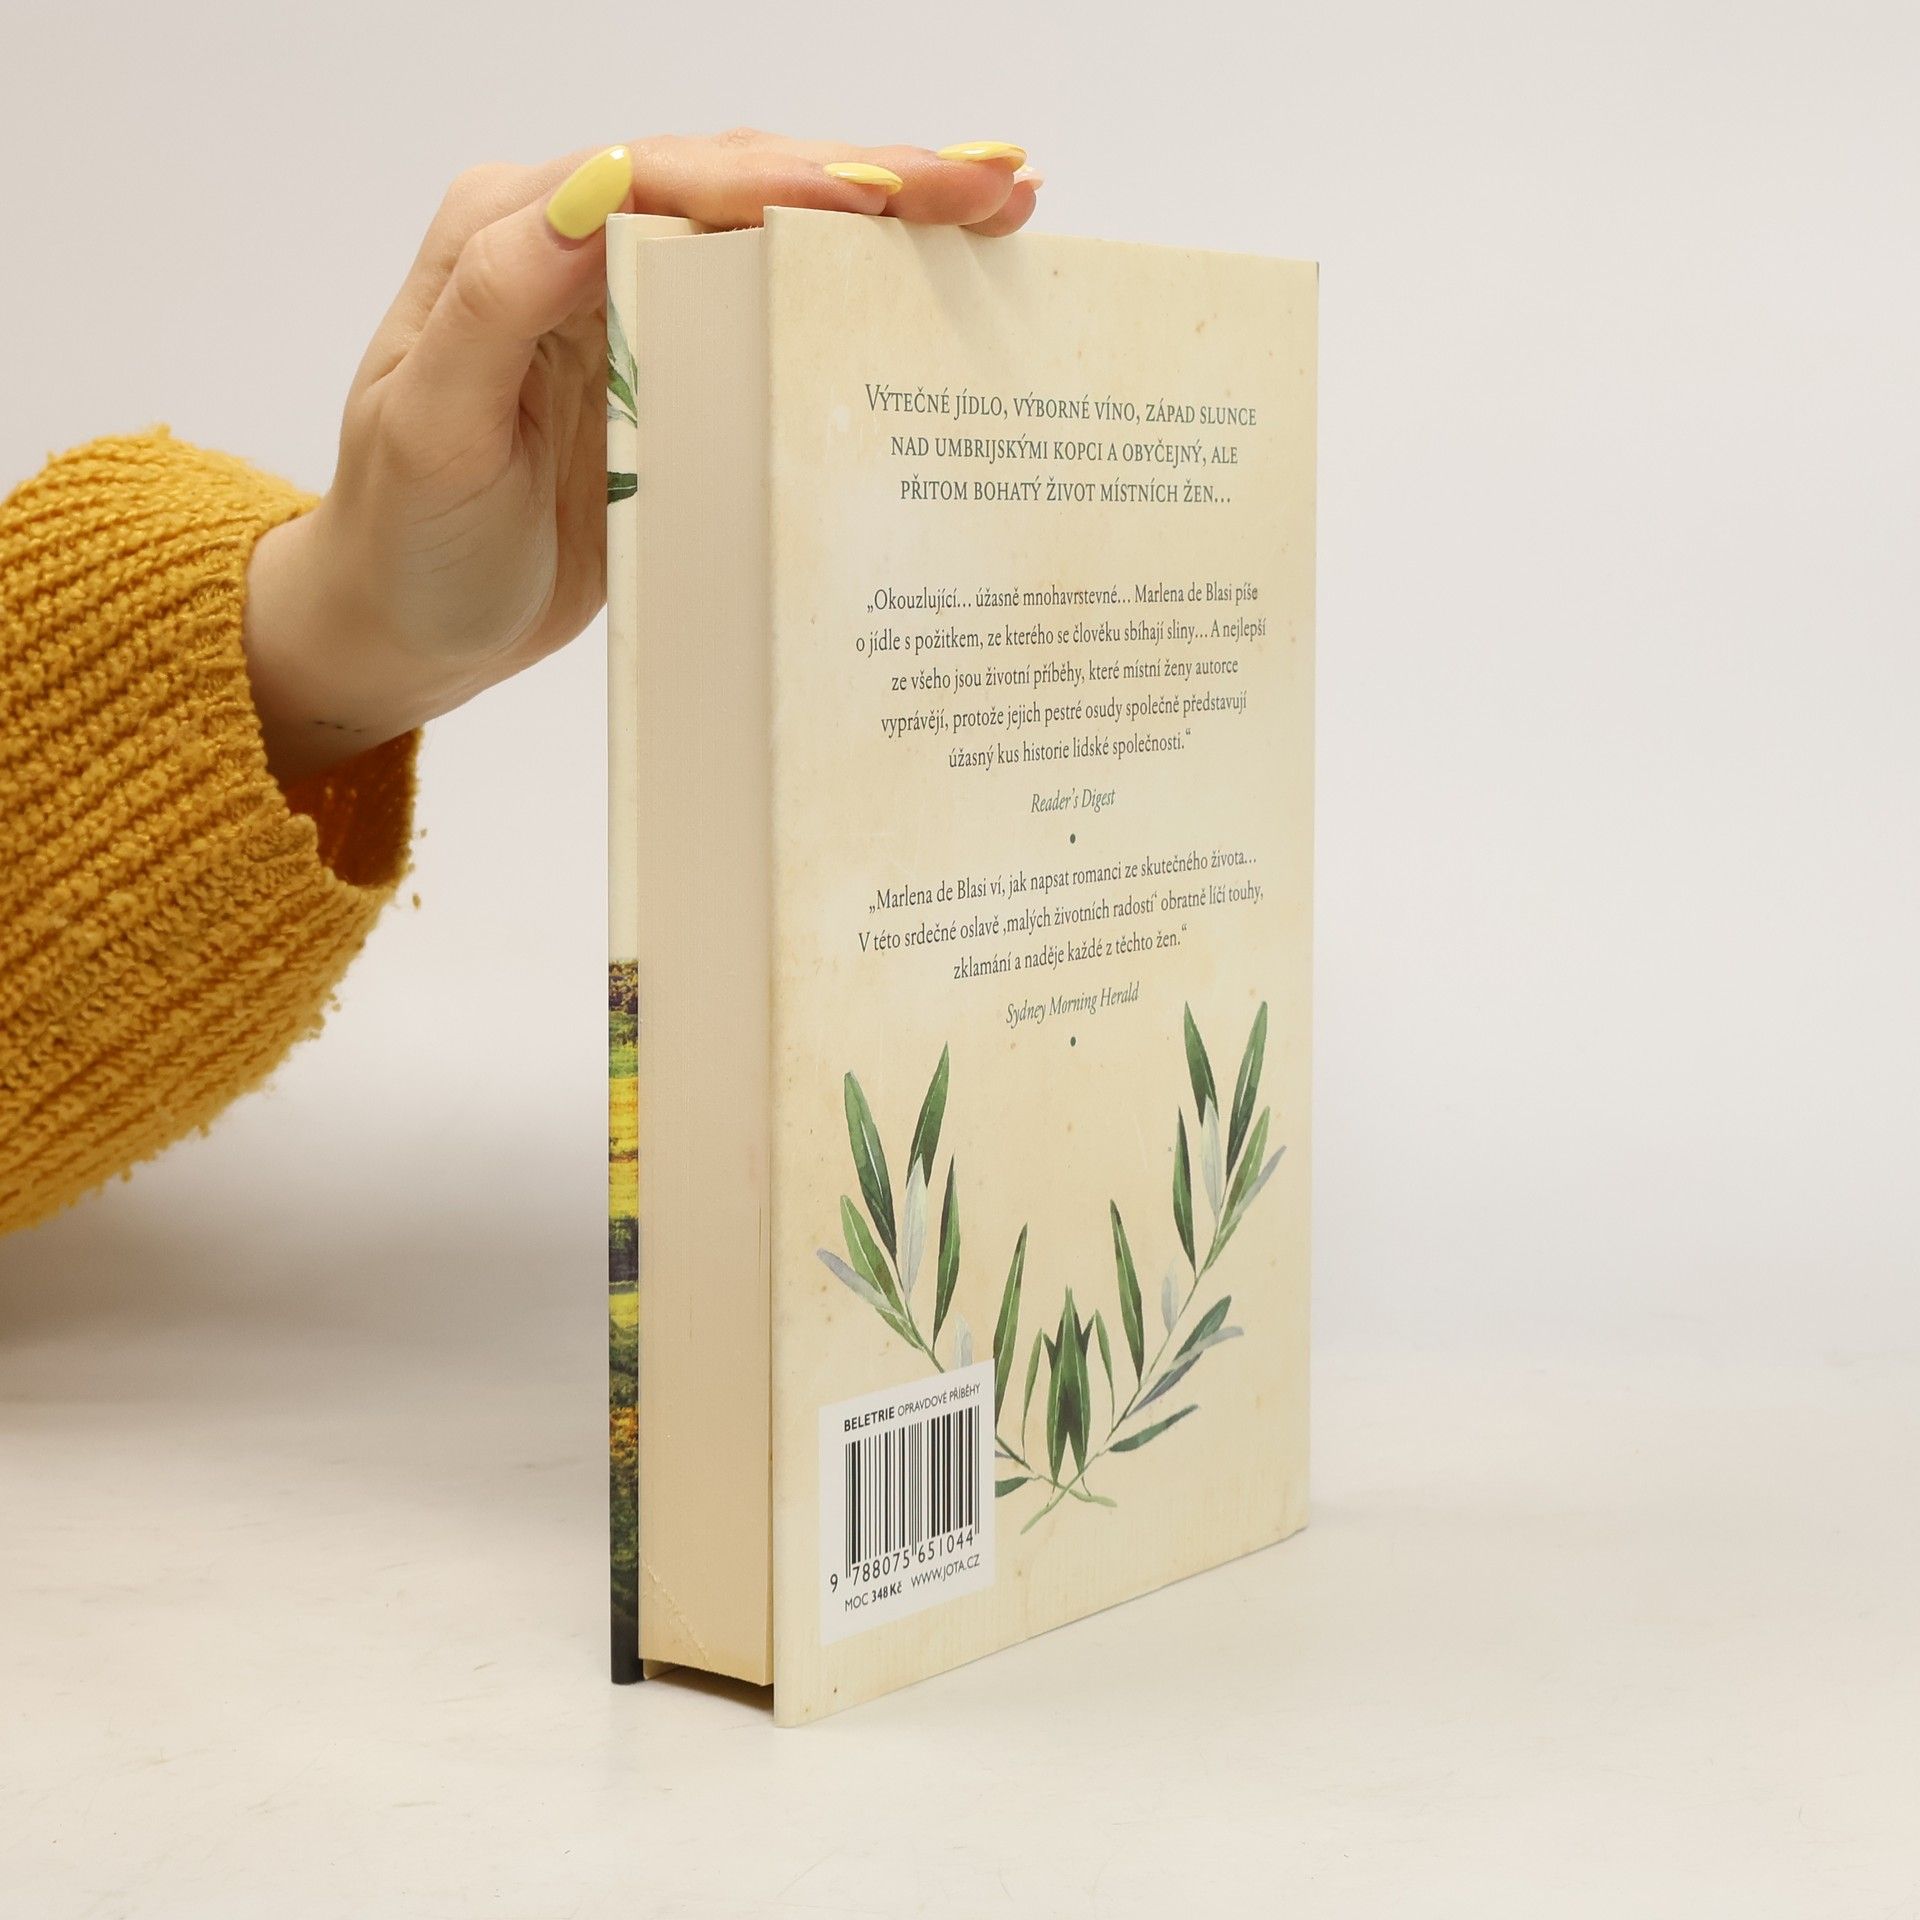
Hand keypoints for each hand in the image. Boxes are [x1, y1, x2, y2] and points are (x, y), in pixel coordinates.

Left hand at [244, 132, 1039, 780]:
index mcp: (512, 234)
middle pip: (737, 178)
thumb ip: (499, 302)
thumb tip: (596, 184)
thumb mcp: (431, 429)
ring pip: (767, 228)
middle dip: (872, 174)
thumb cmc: (408, 541)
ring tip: (997, 205)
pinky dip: (850, 281)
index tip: (897, 194)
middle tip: (995, 182)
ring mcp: (627, 300)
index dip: (791, 178)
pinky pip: (766, 302)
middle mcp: (574, 241)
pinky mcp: (665, 362)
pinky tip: (928, 275)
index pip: (669, 175)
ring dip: (883, 211)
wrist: (402, 623)